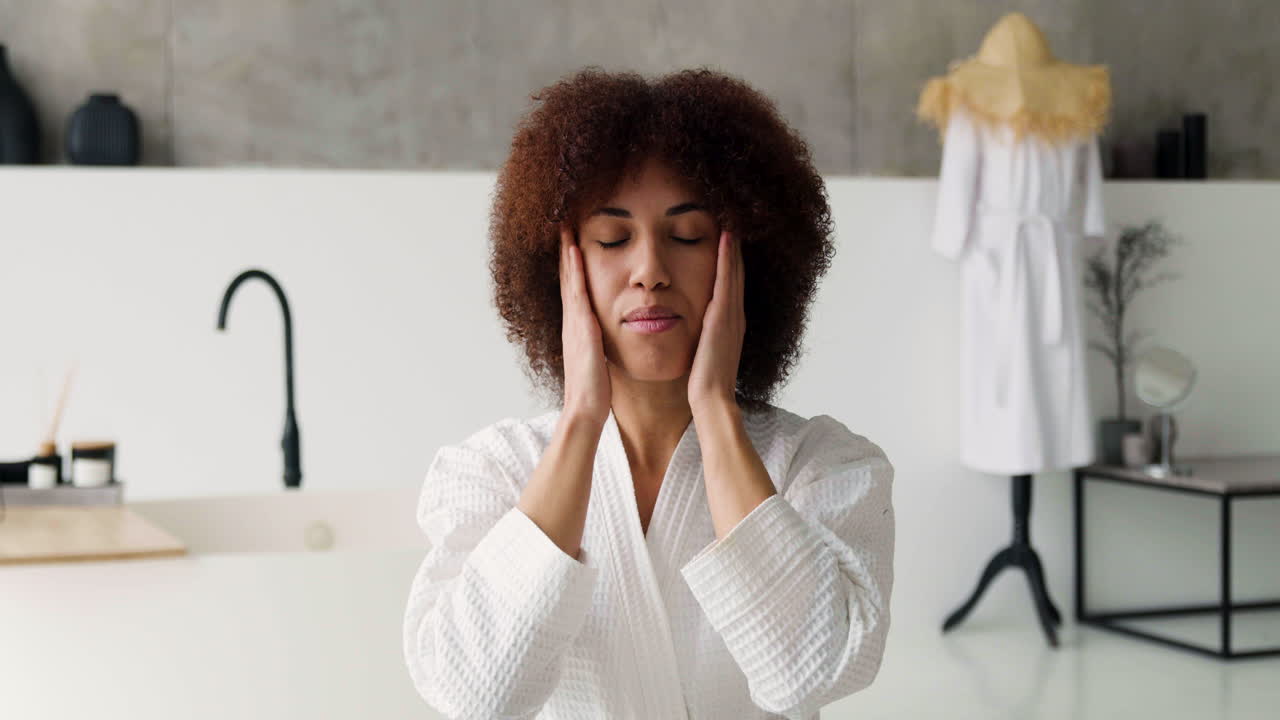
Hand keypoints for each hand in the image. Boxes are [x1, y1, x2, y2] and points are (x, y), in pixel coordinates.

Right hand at [559, 222, 611, 424]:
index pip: (573, 289)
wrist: (585, 410)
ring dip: (566, 251)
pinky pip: (576, 291)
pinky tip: (575, 250)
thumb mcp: (598, 362)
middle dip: (565, 251)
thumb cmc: (595, 391)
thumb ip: (598, 347)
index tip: (572, 242)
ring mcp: (574, 323)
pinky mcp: (581, 327)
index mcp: (577, 329)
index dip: (571, 266)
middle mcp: (572, 322)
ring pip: (568, 279)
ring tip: (565, 226)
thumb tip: (603, 341)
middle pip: (566, 278)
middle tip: (563, 224)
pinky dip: (573, 269)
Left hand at [688, 229, 744, 413]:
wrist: (711, 399)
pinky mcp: (723, 317)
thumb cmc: (703, 383)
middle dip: (735, 247)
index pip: (731, 284)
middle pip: (736, 272)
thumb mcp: (703, 354)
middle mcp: (735, 315)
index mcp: (730, 324)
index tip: (727, 238)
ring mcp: (732, 315)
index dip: (731, 261)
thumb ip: (702, 339)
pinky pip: (726, 280)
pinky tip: (726, 236)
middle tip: (735, 219)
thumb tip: (694, 331)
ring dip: (734, 245)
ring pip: (734, 271)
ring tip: (732, 219)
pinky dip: (728, 257)